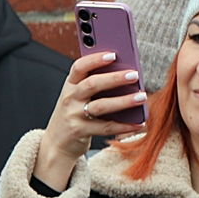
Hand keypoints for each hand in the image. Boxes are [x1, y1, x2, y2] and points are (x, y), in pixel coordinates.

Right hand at [33, 51, 147, 190]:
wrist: (57, 143)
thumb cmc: (74, 114)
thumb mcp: (77, 97)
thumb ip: (94, 85)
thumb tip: (125, 74)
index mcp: (70, 85)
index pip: (79, 67)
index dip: (95, 59)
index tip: (113, 54)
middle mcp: (70, 98)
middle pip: (92, 84)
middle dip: (114, 78)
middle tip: (134, 75)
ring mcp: (74, 115)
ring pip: (101, 106)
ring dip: (123, 101)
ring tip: (141, 96)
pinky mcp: (80, 131)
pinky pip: (105, 127)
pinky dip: (124, 126)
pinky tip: (139, 123)